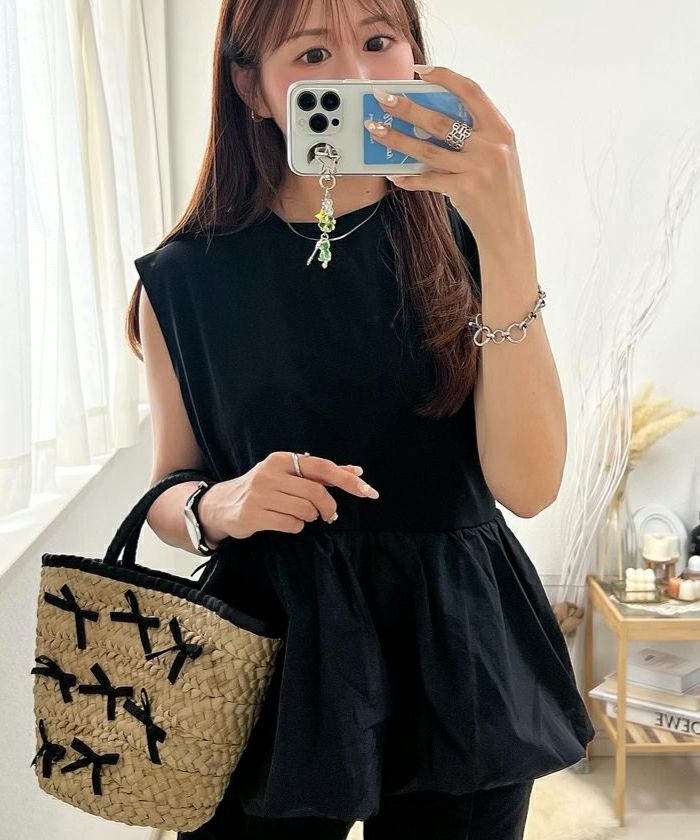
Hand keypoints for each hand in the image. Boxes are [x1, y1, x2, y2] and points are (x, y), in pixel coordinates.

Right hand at [198, 452, 379, 539]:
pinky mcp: (252, 515)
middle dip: (328, 507)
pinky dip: (296, 527)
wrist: (221, 505)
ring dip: (310, 518)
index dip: (346, 479)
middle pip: (316, 493)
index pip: (321, 467)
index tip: (367, 491)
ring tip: (299, 516)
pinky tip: (286, 523)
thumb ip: (320, 474)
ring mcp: (259, 494)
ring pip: (305, 510)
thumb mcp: (288, 475)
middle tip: (330, 516)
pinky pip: (291, 525)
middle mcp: (269, 473)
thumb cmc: (263, 489)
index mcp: (280, 460)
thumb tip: (357, 471)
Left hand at [365, 66, 532, 245]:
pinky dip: (409, 177)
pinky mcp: (464, 190)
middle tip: (382, 98)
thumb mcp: (497, 154)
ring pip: (427, 149)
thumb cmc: (499, 190)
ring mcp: (477, 168)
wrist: (509, 229)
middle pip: (440, 120)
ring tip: (375, 130)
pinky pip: (428, 180)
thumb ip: (474, 135)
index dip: (444, 77)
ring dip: (397, 139)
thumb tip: (429, 119)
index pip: (471, 91)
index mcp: (500, 129)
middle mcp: (490, 146)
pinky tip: (393, 174)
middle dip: (407, 107)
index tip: (419, 71)